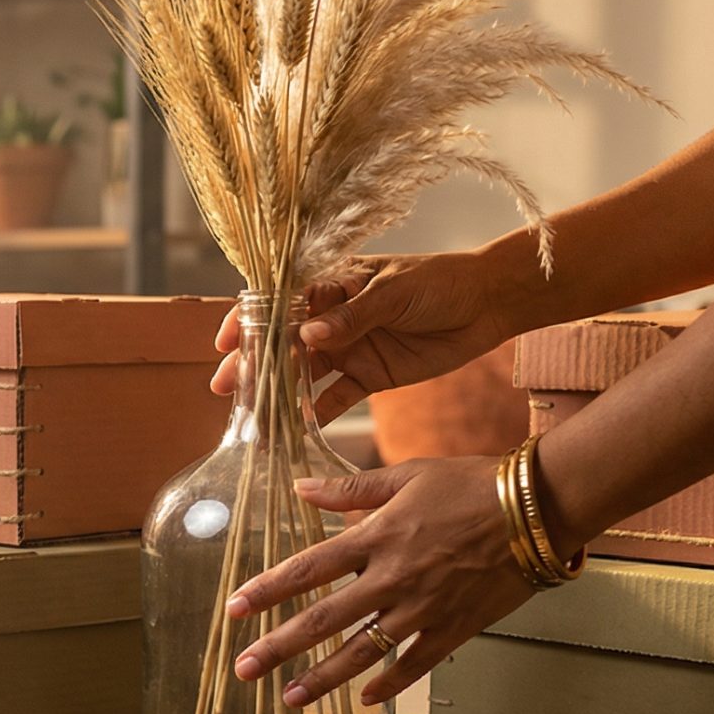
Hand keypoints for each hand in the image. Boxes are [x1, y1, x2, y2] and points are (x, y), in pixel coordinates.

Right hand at [211, 250, 525, 421]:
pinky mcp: (369, 375)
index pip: (280, 299)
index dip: (248, 319)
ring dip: (277, 394)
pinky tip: (294, 432)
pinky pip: (334, 398)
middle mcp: (333, 317)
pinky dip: (314, 415)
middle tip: (225, 388)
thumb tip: (309, 336)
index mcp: (333, 284)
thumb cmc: (440, 282)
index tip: (224, 342)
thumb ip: (353, 315)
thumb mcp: (396, 292)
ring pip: (302, 374)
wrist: (488, 304)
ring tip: (252, 417)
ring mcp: (349, 348)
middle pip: (283, 342)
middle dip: (252, 364)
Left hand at [224, 456, 535, 705]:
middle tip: (243, 670)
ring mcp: (422, 609)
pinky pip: (414, 665)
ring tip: (289, 699)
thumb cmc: (472, 484)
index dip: (266, 590)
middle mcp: (391, 579)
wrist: (537, 509)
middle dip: (278, 648)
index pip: (306, 569)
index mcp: (375, 538)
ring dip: (322, 678)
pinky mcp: (454, 628)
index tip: (233, 609)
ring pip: (362, 652)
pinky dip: (388, 685)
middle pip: (323, 620)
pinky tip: (365, 701)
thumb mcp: (407, 476)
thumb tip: (300, 488)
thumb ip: (350, 490)